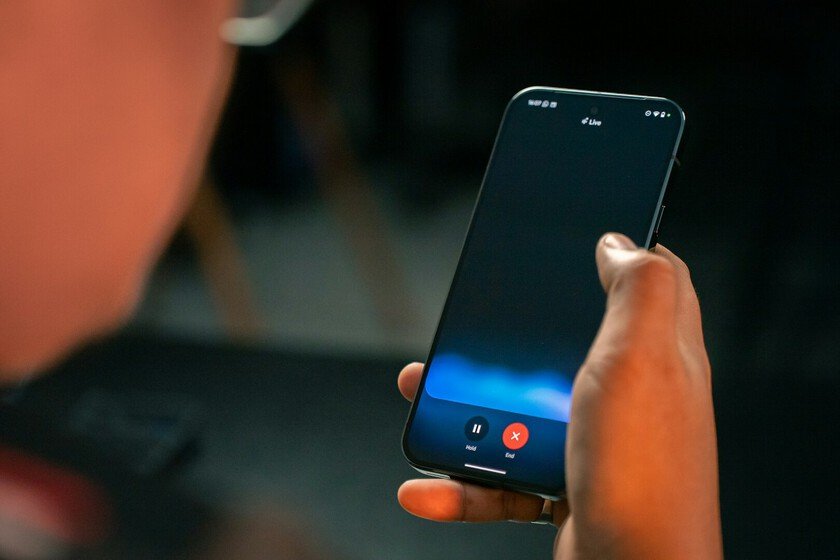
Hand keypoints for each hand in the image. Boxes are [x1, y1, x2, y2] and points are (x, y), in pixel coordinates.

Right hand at [397, 233, 721, 558]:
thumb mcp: (640, 359)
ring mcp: (594, 442)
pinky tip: (428, 486)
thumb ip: (639, 290)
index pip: (650, 285)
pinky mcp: (564, 484)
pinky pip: (503, 474)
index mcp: (655, 354)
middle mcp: (627, 395)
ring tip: (421, 396)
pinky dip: (463, 481)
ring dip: (465, 406)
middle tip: (467, 326)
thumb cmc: (642, 473)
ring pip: (522, 405)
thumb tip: (621, 243)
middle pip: (563, 342)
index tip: (572, 242)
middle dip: (508, 334)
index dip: (618, 256)